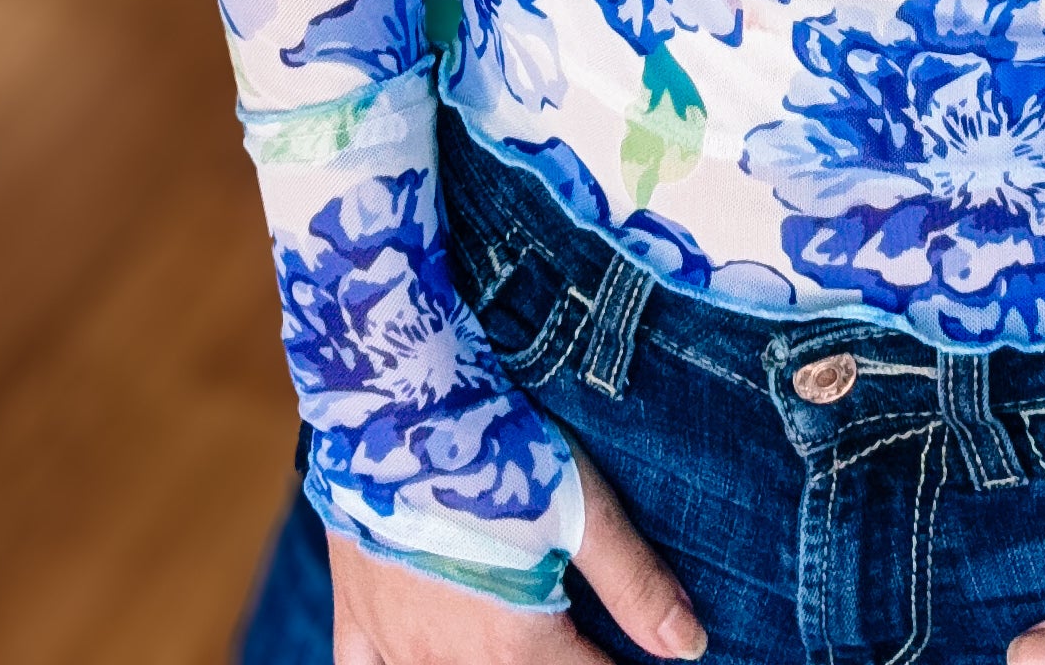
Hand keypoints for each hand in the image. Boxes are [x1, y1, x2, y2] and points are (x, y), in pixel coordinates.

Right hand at [328, 445, 706, 662]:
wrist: (399, 405)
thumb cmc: (499, 450)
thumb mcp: (584, 510)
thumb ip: (636, 585)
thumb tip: (689, 645)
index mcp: (516, 647)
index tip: (639, 656)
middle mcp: (452, 662)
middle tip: (568, 629)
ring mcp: (397, 646)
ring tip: (510, 638)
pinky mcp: (356, 617)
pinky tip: (418, 658)